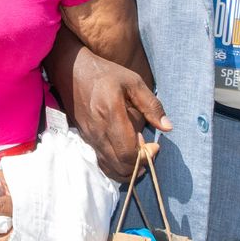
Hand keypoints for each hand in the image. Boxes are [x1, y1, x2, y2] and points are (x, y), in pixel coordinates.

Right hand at [67, 47, 169, 179]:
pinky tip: (124, 154)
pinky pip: (101, 162)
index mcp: (111, 114)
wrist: (71, 71)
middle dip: (139, 165)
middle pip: (120, 166)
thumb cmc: (105, 74)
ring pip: (109, 168)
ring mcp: (89, 137)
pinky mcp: (84, 139)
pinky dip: (116, 166)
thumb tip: (168, 127)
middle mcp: (98, 130)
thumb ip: (151, 105)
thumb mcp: (133, 81)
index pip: (128, 152)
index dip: (145, 156)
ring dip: (128, 169)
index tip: (155, 145)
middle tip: (148, 151)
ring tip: (138, 155)